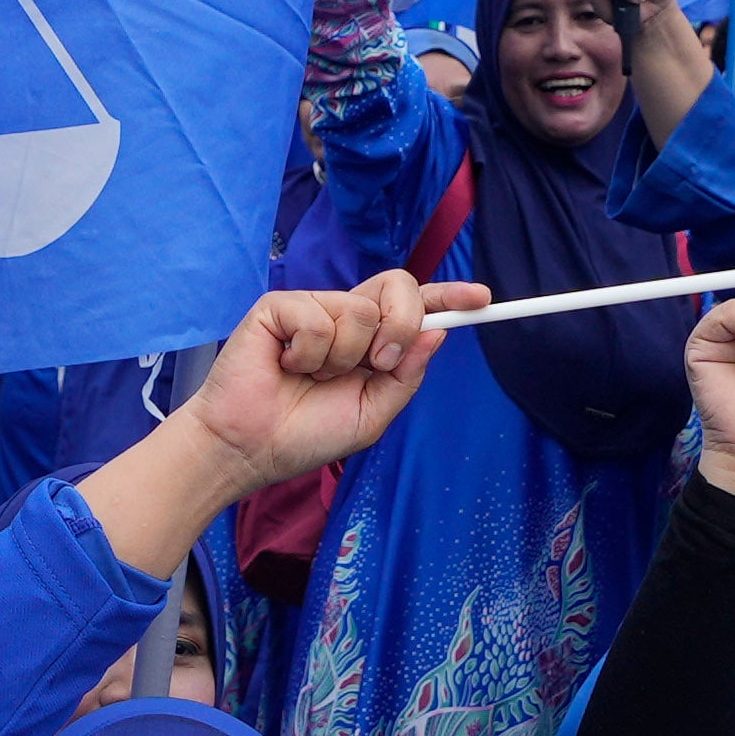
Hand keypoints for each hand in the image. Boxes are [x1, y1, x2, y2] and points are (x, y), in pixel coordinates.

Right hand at [188, 276, 458, 496]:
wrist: (252, 447)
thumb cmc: (305, 435)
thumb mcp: (371, 414)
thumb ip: (405, 376)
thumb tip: (436, 333)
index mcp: (371, 343)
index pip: (414, 308)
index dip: (448, 297)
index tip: (482, 298)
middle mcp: (346, 318)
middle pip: (397, 288)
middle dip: (402, 325)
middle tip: (378, 364)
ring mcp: (313, 308)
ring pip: (360, 309)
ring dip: (342, 357)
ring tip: (310, 376)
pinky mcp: (280, 307)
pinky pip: (318, 315)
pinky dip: (308, 351)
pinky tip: (285, 364)